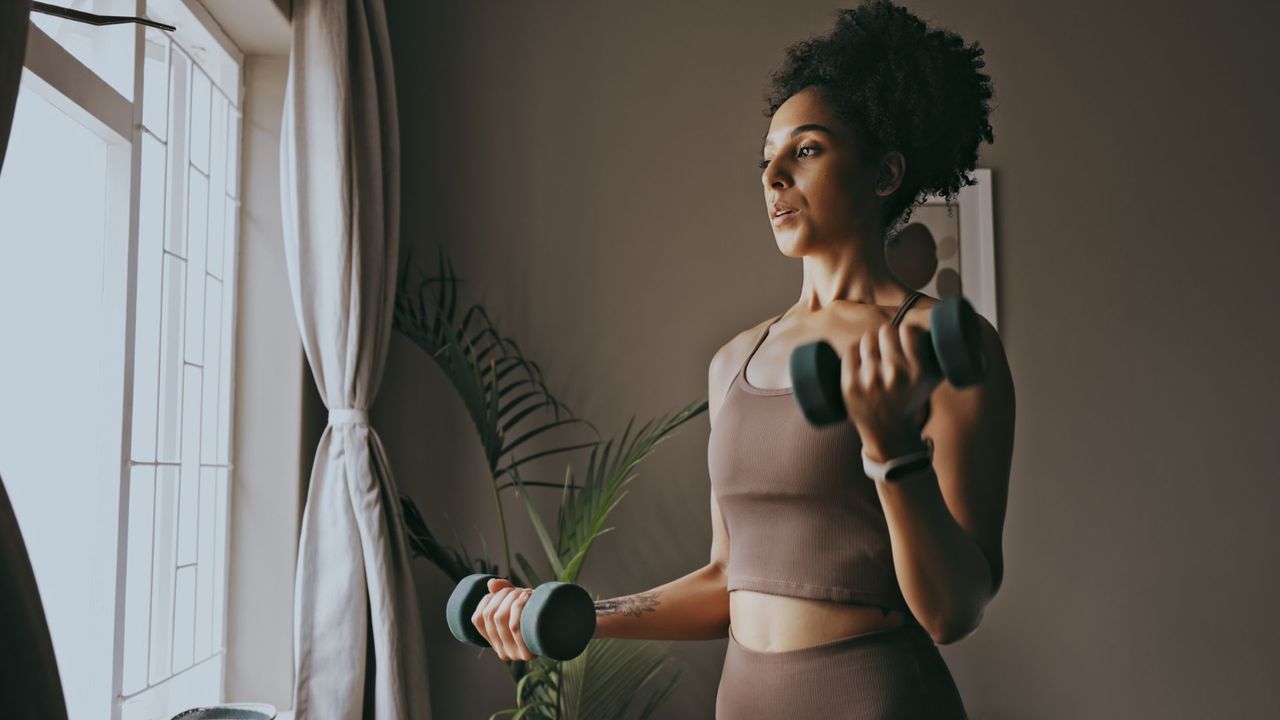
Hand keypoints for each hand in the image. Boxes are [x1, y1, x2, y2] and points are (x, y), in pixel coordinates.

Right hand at [471, 577, 534, 660]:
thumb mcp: (517, 602)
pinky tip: (527, 597)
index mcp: (496, 643)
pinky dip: (518, 606)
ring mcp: (515, 654)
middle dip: (503, 595)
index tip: (500, 590)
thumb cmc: (539, 613)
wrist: (566, 627)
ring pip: (502, 619)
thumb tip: (491, 584)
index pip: (477, 619)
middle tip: (518, 590)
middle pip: (491, 615)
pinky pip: (515, 627)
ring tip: (525, 593)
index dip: (486, 599)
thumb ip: (501, 591)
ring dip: (512, 598)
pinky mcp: (528, 653)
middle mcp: (503, 652)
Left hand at [840, 319, 938, 456]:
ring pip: (867, 338)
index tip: (904, 338)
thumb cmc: (910, 399)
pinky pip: (850, 351)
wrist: (888, 430)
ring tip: (875, 354)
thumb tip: (936, 326)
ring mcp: (870, 380)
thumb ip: (938, 354)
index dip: (905, 331)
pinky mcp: (850, 385)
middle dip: (887, 336)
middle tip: (887, 347)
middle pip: (885, 331)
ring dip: (871, 343)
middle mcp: (895, 375)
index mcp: (918, 372)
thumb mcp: (932, 379)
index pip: (909, 330)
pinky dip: (855, 352)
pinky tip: (861, 361)